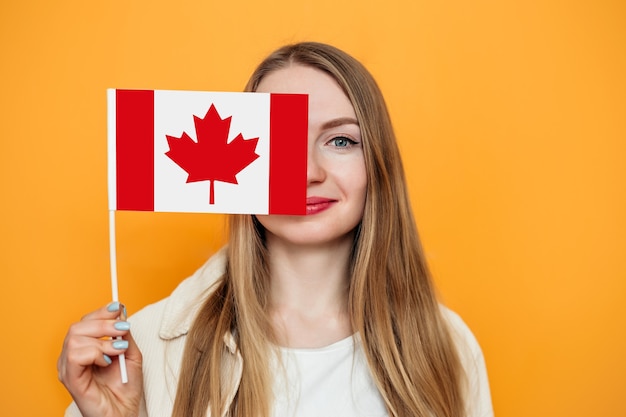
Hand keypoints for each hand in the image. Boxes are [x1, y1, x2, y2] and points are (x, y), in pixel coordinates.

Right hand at [58, 302, 142, 416]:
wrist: (124, 413)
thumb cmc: (125, 388)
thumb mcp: (130, 353)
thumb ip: (124, 334)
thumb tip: (120, 314)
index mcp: (84, 348)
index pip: (85, 322)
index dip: (101, 312)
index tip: (119, 307)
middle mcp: (71, 356)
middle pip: (78, 326)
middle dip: (104, 323)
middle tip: (123, 329)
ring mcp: (68, 368)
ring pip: (75, 338)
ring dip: (102, 340)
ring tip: (117, 351)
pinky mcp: (70, 379)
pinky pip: (75, 355)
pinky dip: (95, 353)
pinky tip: (106, 362)